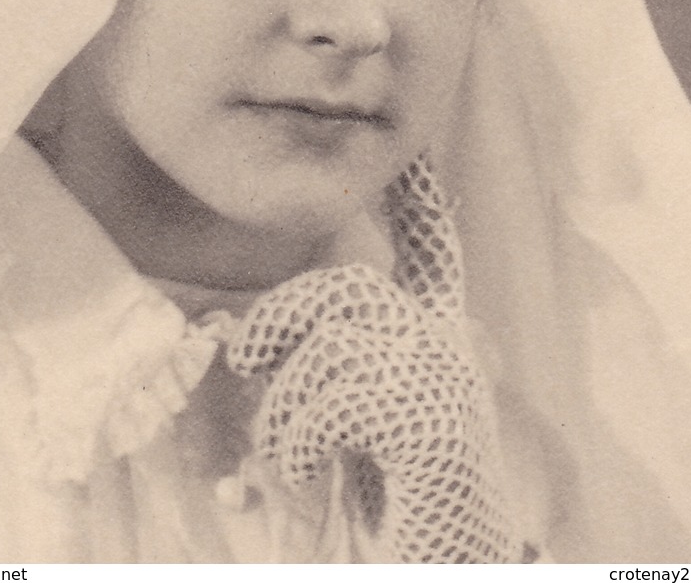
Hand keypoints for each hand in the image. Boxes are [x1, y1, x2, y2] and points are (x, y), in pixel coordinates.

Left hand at [227, 160, 528, 562]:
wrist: (445, 556)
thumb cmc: (399, 489)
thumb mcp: (368, 412)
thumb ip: (339, 363)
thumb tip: (249, 339)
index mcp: (438, 334)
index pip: (434, 247)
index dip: (420, 196)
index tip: (414, 147)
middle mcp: (445, 344)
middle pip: (345, 289)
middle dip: (279, 321)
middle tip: (245, 359)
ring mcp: (438, 377)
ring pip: (324, 348)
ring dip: (281, 410)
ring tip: (285, 452)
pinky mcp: (423, 419)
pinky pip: (323, 404)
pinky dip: (293, 446)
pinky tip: (304, 473)